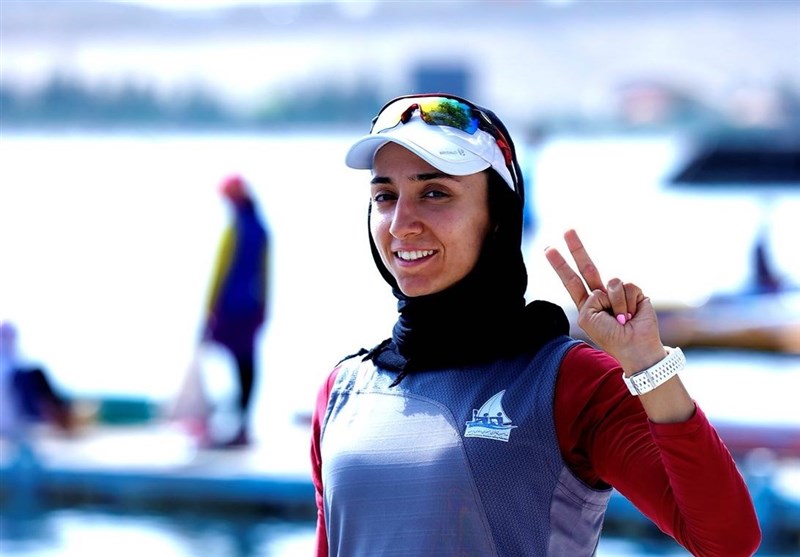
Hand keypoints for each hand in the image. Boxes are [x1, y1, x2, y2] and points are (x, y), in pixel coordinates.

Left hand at [545, 229, 665, 372]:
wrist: (634, 346)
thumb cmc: (610, 337)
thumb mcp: (588, 319)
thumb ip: (588, 299)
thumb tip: (604, 287)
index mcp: (586, 302)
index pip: (570, 280)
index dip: (560, 265)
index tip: (548, 249)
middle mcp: (601, 294)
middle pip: (587, 267)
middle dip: (577, 248)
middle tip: (567, 230)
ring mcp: (618, 292)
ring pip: (611, 283)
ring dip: (616, 304)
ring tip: (621, 319)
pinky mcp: (635, 291)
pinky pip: (627, 286)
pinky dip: (628, 302)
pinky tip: (632, 314)